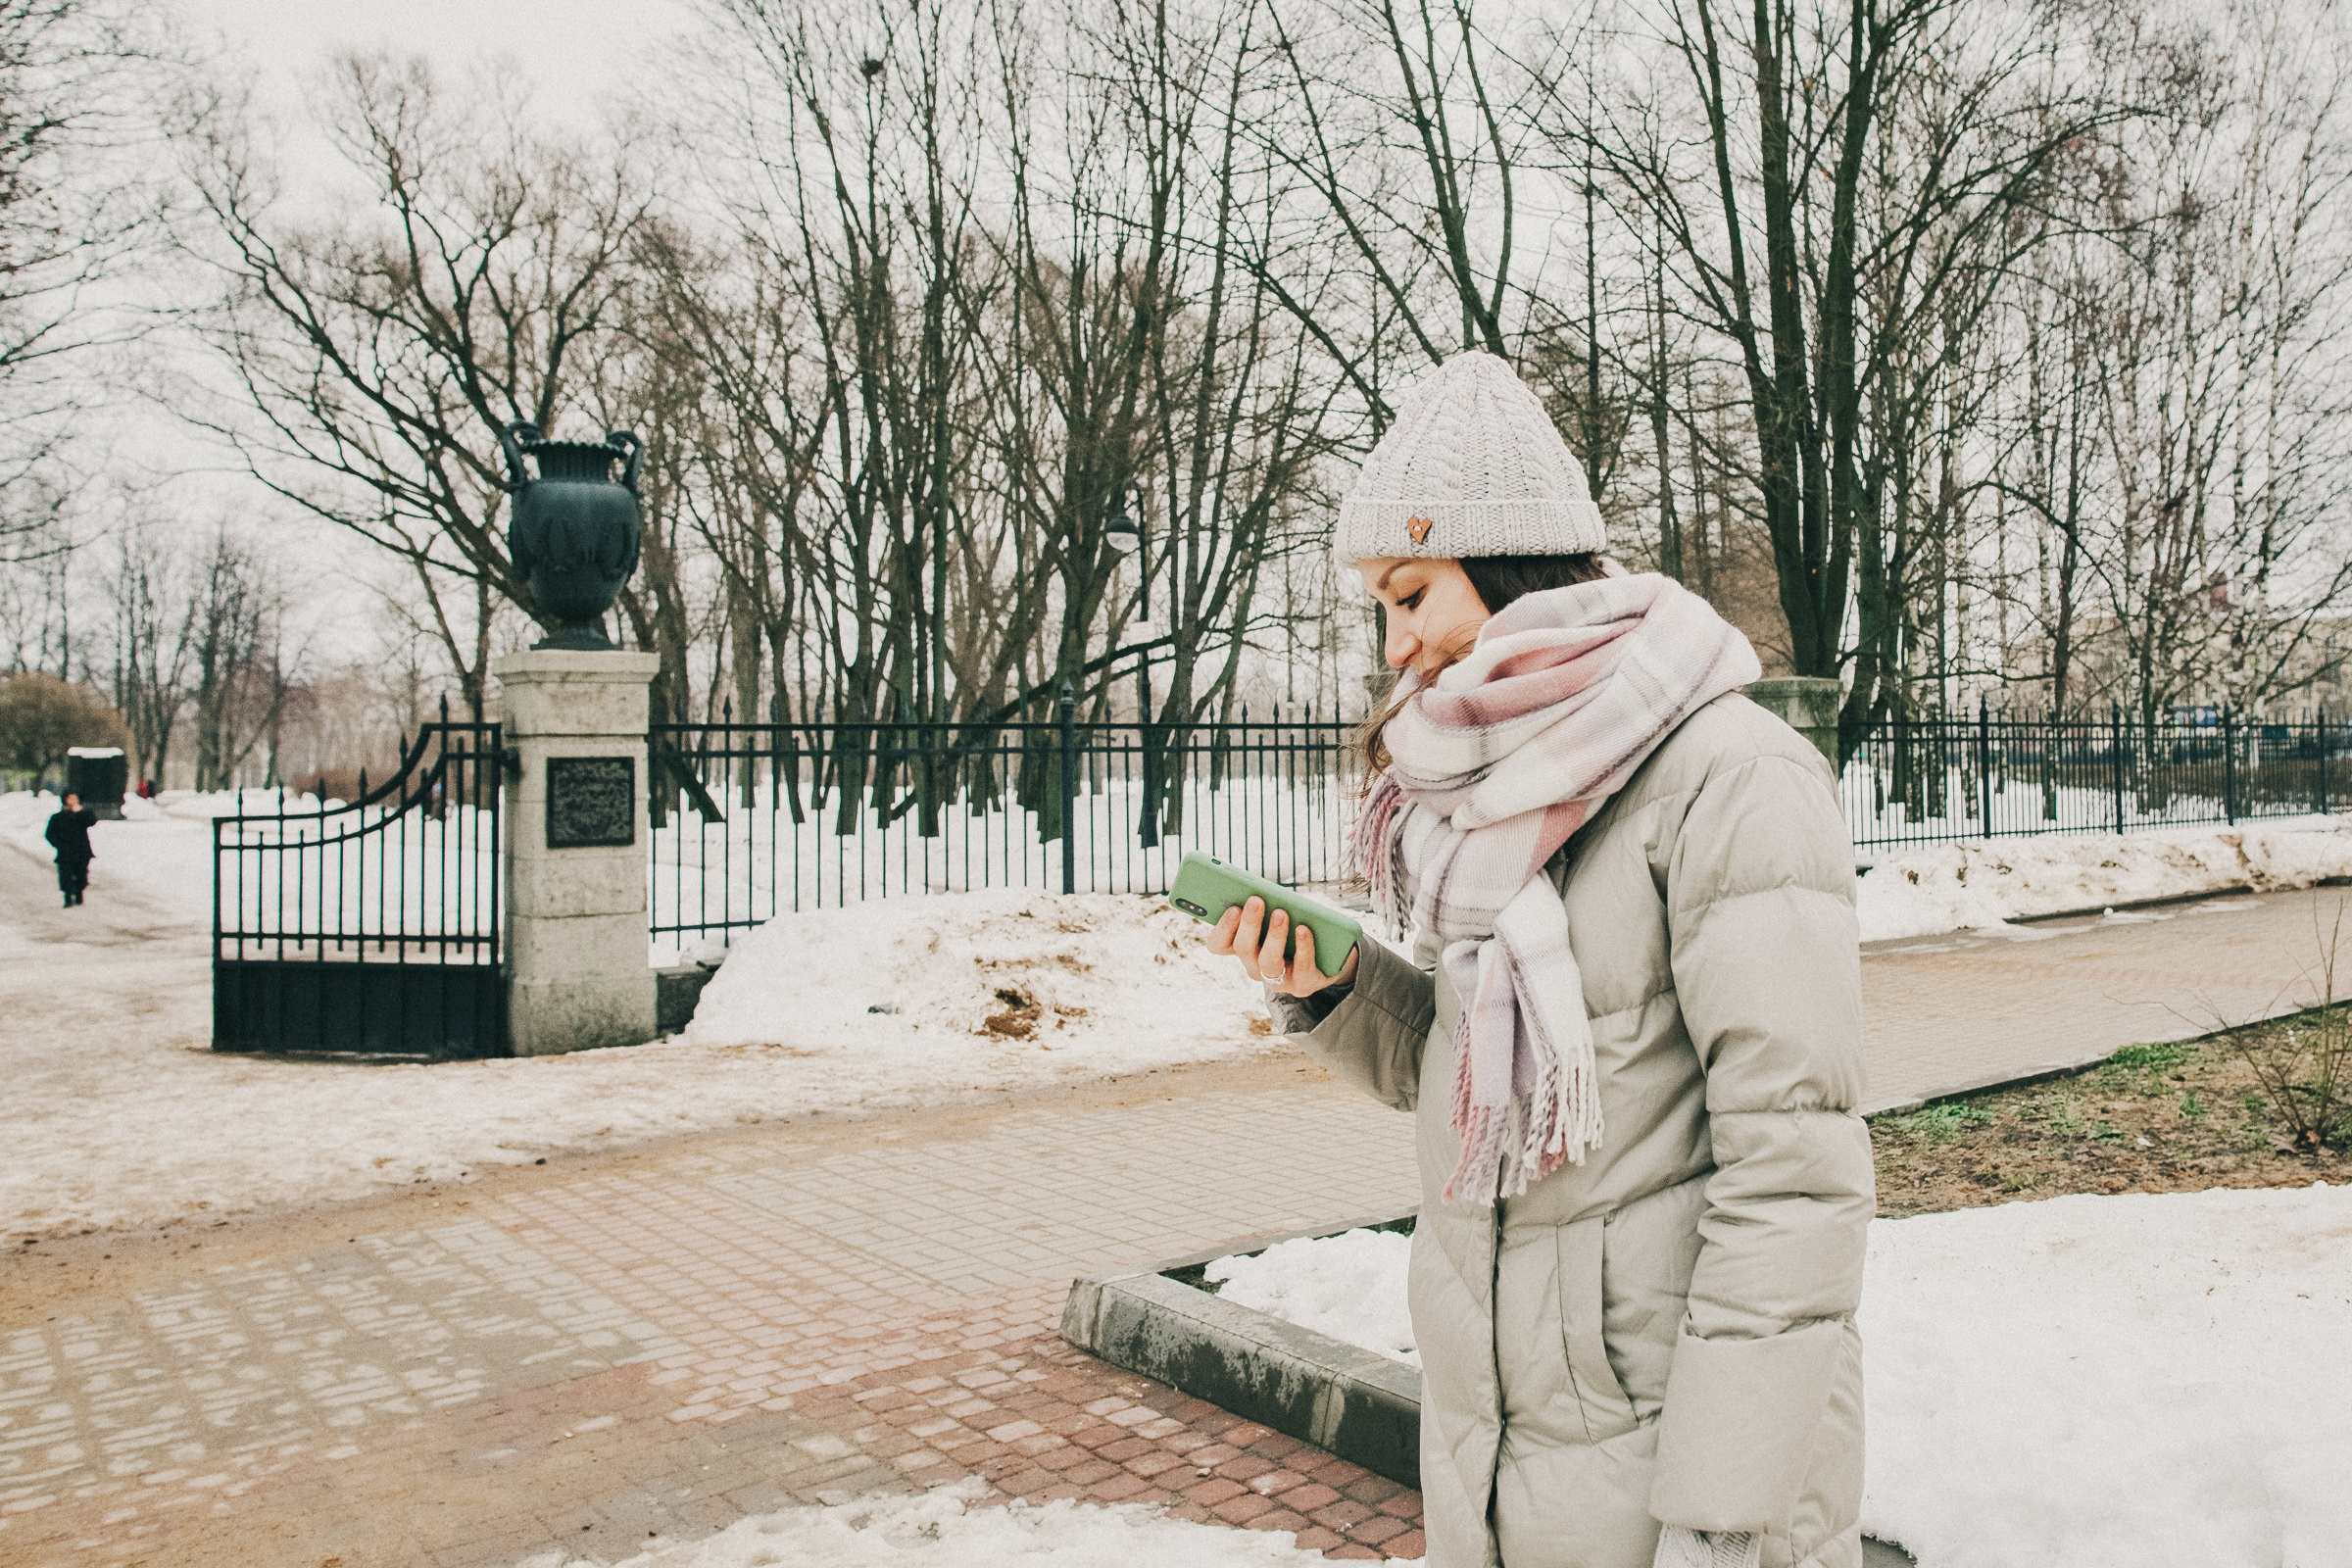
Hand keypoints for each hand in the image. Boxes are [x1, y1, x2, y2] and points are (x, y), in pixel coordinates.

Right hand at [1206, 896, 1358, 997]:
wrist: (1328, 957)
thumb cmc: (1298, 927)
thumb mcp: (1280, 914)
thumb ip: (1269, 905)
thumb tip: (1266, 890)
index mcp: (1243, 947)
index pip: (1218, 944)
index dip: (1223, 928)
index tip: (1233, 908)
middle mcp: (1254, 966)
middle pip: (1243, 948)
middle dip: (1250, 923)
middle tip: (1256, 901)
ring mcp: (1277, 979)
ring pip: (1268, 961)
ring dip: (1274, 936)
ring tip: (1281, 914)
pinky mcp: (1302, 985)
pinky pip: (1301, 968)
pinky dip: (1302, 947)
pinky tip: (1303, 929)